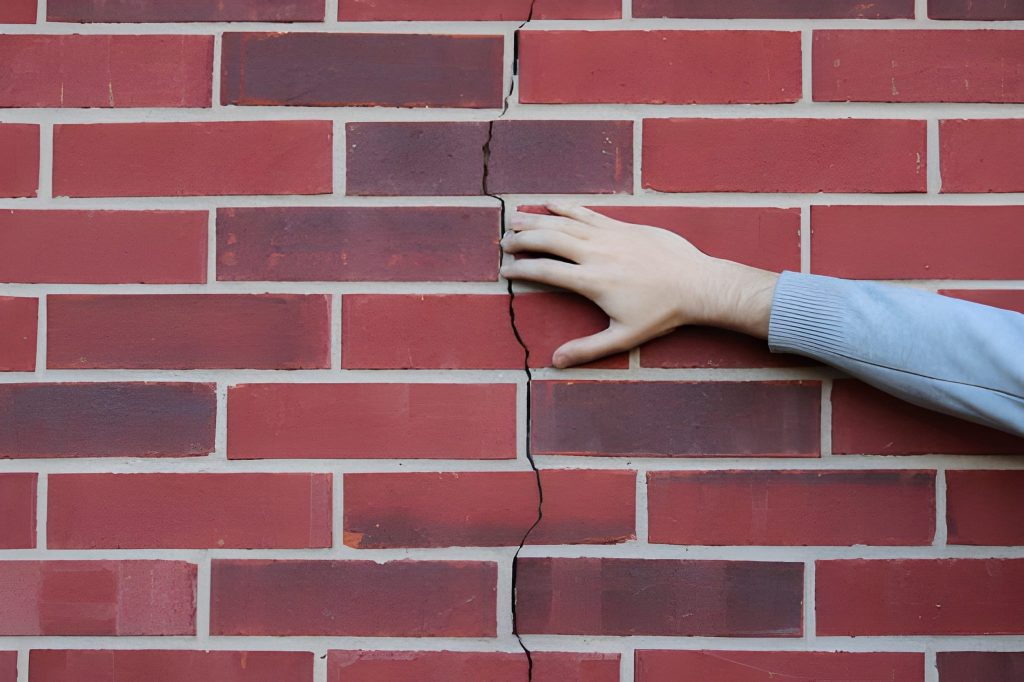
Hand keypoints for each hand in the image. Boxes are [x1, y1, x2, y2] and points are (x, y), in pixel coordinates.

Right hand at [500, 203, 779, 367]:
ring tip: (515, 219)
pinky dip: (567, 207)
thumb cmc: (662, 314)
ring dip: (537, 220)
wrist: (697, 284)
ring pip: (565, 223)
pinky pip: (588, 213)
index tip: (505, 270)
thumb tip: (556, 362)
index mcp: (592, 281)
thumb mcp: (624, 338)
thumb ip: (587, 349)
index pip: (546, 271)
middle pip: (549, 240)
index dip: (521, 269)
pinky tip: (551, 203)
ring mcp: (610, 236)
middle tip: (504, 242)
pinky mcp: (623, 226)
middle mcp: (597, 254)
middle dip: (522, 239)